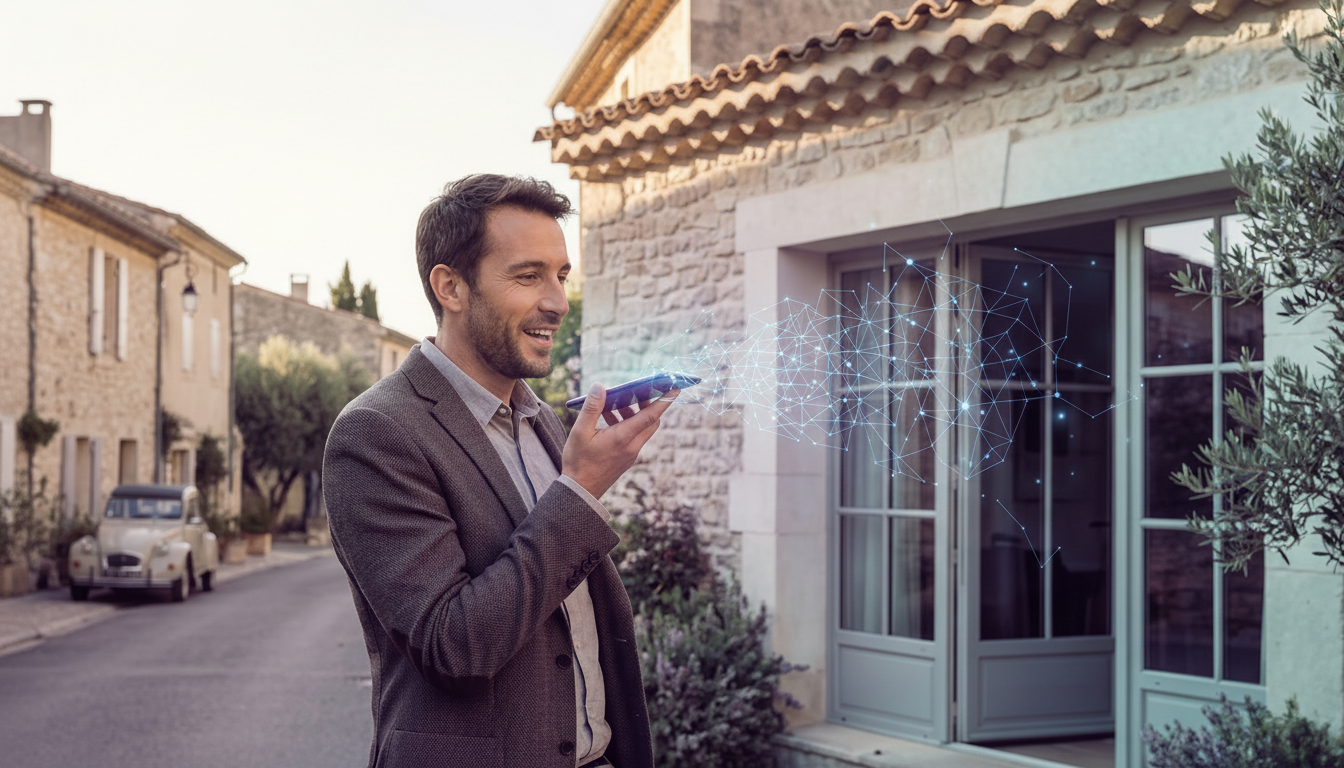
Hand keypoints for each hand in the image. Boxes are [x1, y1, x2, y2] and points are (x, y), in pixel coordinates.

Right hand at [561, 383, 677, 498]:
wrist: (580, 492)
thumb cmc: (578, 462)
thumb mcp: (580, 432)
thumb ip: (592, 408)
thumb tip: (600, 386)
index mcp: (623, 438)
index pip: (650, 416)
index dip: (664, 400)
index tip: (675, 388)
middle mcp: (632, 447)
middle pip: (651, 421)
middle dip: (648, 403)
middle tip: (638, 390)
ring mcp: (631, 454)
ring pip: (642, 429)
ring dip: (634, 413)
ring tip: (615, 403)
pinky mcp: (626, 459)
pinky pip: (633, 437)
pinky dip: (627, 424)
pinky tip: (608, 418)